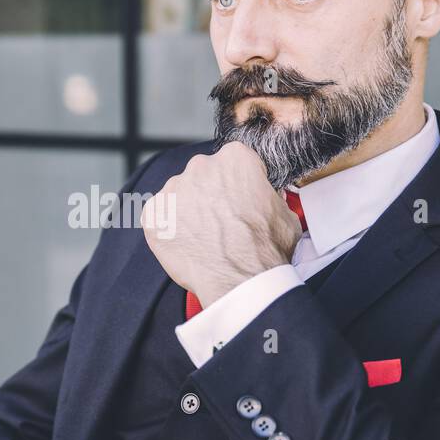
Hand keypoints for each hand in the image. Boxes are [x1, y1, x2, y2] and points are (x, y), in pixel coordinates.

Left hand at [141, 141, 301, 306]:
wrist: (241, 282)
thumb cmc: (265, 250)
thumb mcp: (286, 214)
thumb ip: (270, 196)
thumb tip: (265, 198)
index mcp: (234, 158)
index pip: (233, 163)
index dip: (238, 184)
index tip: (239, 200)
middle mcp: (200, 167)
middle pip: (203, 176)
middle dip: (210, 195)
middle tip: (221, 223)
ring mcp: (173, 190)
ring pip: (179, 195)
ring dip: (188, 211)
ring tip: (204, 238)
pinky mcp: (153, 214)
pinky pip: (159, 217)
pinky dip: (169, 229)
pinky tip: (186, 245)